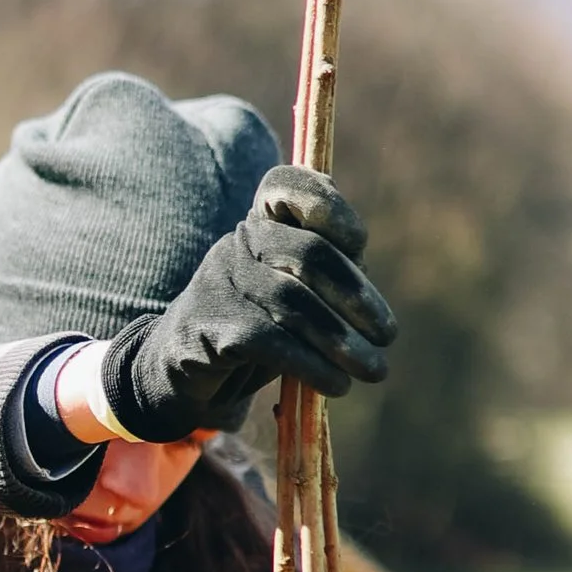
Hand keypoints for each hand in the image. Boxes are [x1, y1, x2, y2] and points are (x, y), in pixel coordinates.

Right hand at [100, 164, 394, 441]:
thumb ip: (330, 279)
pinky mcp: (211, 328)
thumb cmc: (255, 325)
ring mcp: (221, 282)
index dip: (332, 209)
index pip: (289, 187)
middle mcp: (238, 242)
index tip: (359, 247)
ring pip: (294, 303)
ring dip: (343, 341)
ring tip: (374, 370)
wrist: (184, 369)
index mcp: (261, 222)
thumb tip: (372, 306)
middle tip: (387, 336)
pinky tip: (336, 385)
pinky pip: (272, 342)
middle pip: (309, 254)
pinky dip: (312, 366)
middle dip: (357, 297)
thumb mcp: (295, 291)